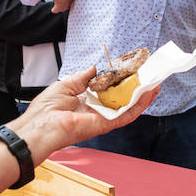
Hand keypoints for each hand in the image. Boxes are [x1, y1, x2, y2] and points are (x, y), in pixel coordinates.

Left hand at [13, 65, 156, 158]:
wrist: (40, 126)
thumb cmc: (46, 109)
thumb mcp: (66, 84)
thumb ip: (83, 77)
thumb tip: (96, 68)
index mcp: (86, 103)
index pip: (108, 92)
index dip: (121, 82)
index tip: (131, 71)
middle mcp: (97, 112)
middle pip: (122, 100)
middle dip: (136, 89)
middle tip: (149, 77)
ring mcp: (103, 119)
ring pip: (129, 108)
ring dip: (143, 97)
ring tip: (155, 84)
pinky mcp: (106, 125)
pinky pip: (127, 114)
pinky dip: (139, 105)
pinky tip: (148, 94)